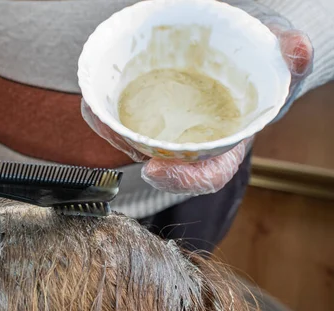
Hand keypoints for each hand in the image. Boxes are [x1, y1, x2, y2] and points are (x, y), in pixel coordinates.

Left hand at [82, 3, 313, 195]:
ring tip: (97, 113)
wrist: (241, 57)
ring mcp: (171, 133)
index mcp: (227, 145)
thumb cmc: (261, 65)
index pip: (207, 175)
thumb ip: (289, 61)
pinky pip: (127, 123)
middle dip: (134, 151)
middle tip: (113, 131)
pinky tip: (97, 100)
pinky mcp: (152, 117)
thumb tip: (295, 49)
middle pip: (164, 163)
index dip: (183, 180)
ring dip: (114, 133)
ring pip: (140, 143)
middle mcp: (194, 145)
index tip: (155, 171)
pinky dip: (110, 115)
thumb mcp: (280, 61)